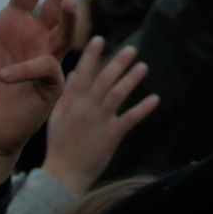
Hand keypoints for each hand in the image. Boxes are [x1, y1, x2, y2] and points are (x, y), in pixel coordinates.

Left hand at [0, 0, 80, 169]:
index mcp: (12, 25)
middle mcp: (33, 38)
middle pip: (56, 4)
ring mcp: (45, 61)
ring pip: (65, 32)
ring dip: (68, 17)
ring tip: (68, 1)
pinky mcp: (50, 86)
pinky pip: (45, 69)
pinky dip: (26, 69)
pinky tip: (5, 76)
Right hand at [42, 37, 157, 194]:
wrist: (63, 174)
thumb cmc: (60, 145)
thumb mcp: (57, 117)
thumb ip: (67, 95)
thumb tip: (75, 73)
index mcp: (71, 103)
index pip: (82, 74)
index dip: (90, 56)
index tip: (99, 39)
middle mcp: (85, 109)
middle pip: (103, 80)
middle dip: (117, 63)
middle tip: (130, 49)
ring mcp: (99, 122)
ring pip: (117, 95)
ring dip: (131, 79)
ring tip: (143, 67)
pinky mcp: (111, 136)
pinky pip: (130, 119)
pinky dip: (143, 109)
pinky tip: (155, 99)